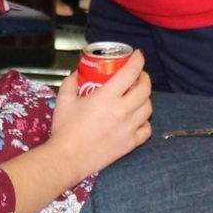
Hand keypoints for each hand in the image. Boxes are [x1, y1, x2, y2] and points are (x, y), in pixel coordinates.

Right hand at [47, 52, 152, 177]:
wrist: (68, 158)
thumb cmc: (65, 128)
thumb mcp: (64, 100)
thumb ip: (71, 82)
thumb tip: (76, 73)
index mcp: (107, 97)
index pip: (130, 73)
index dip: (138, 61)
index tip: (138, 55)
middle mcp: (123, 110)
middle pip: (144, 89)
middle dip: (144, 78)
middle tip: (138, 76)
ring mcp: (129, 128)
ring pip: (148, 108)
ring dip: (145, 98)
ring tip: (137, 96)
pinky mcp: (130, 144)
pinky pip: (146, 129)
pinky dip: (144, 121)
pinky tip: (137, 119)